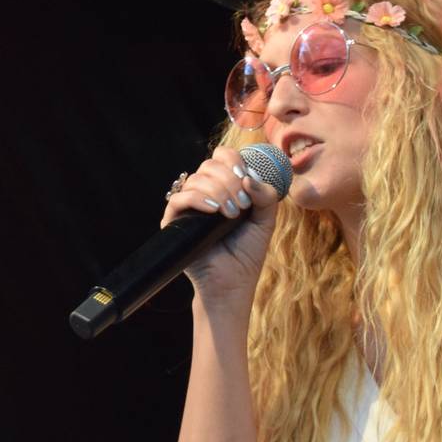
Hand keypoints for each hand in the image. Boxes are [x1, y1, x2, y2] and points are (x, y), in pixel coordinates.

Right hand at [162, 145, 281, 300]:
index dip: (234, 161)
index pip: (222, 157)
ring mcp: (188, 207)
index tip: (246, 179)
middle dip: (229, 180)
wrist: (232, 283)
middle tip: (241, 205)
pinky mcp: (174, 222)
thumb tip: (250, 178)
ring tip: (231, 214)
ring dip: (218, 192)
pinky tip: (214, 211)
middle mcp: (204, 193)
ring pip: (196, 179)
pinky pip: (179, 198)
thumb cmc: (247, 253)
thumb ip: (266, 196)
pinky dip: (198, 199)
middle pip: (209, 165)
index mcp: (224, 188)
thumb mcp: (265, 220)